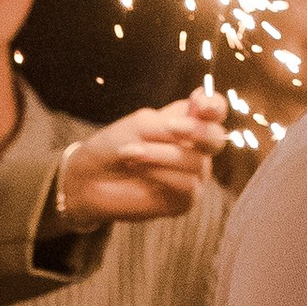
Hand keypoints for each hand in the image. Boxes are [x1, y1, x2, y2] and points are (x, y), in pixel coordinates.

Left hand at [55, 91, 226, 223]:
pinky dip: (161, 174)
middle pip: (217, 138)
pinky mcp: (185, 200)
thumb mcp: (140, 125)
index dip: (214, 105)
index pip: (215, 110)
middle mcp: (195, 149)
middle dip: (197, 131)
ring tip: (130, 153)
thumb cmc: (114, 145)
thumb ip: (169, 123)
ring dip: (161, 155)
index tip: (200, 104)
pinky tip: (138, 170)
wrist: (89, 178)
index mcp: (187, 123)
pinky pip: (187, 186)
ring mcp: (192, 176)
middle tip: (169, 127)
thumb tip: (197, 121)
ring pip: (197, 163)